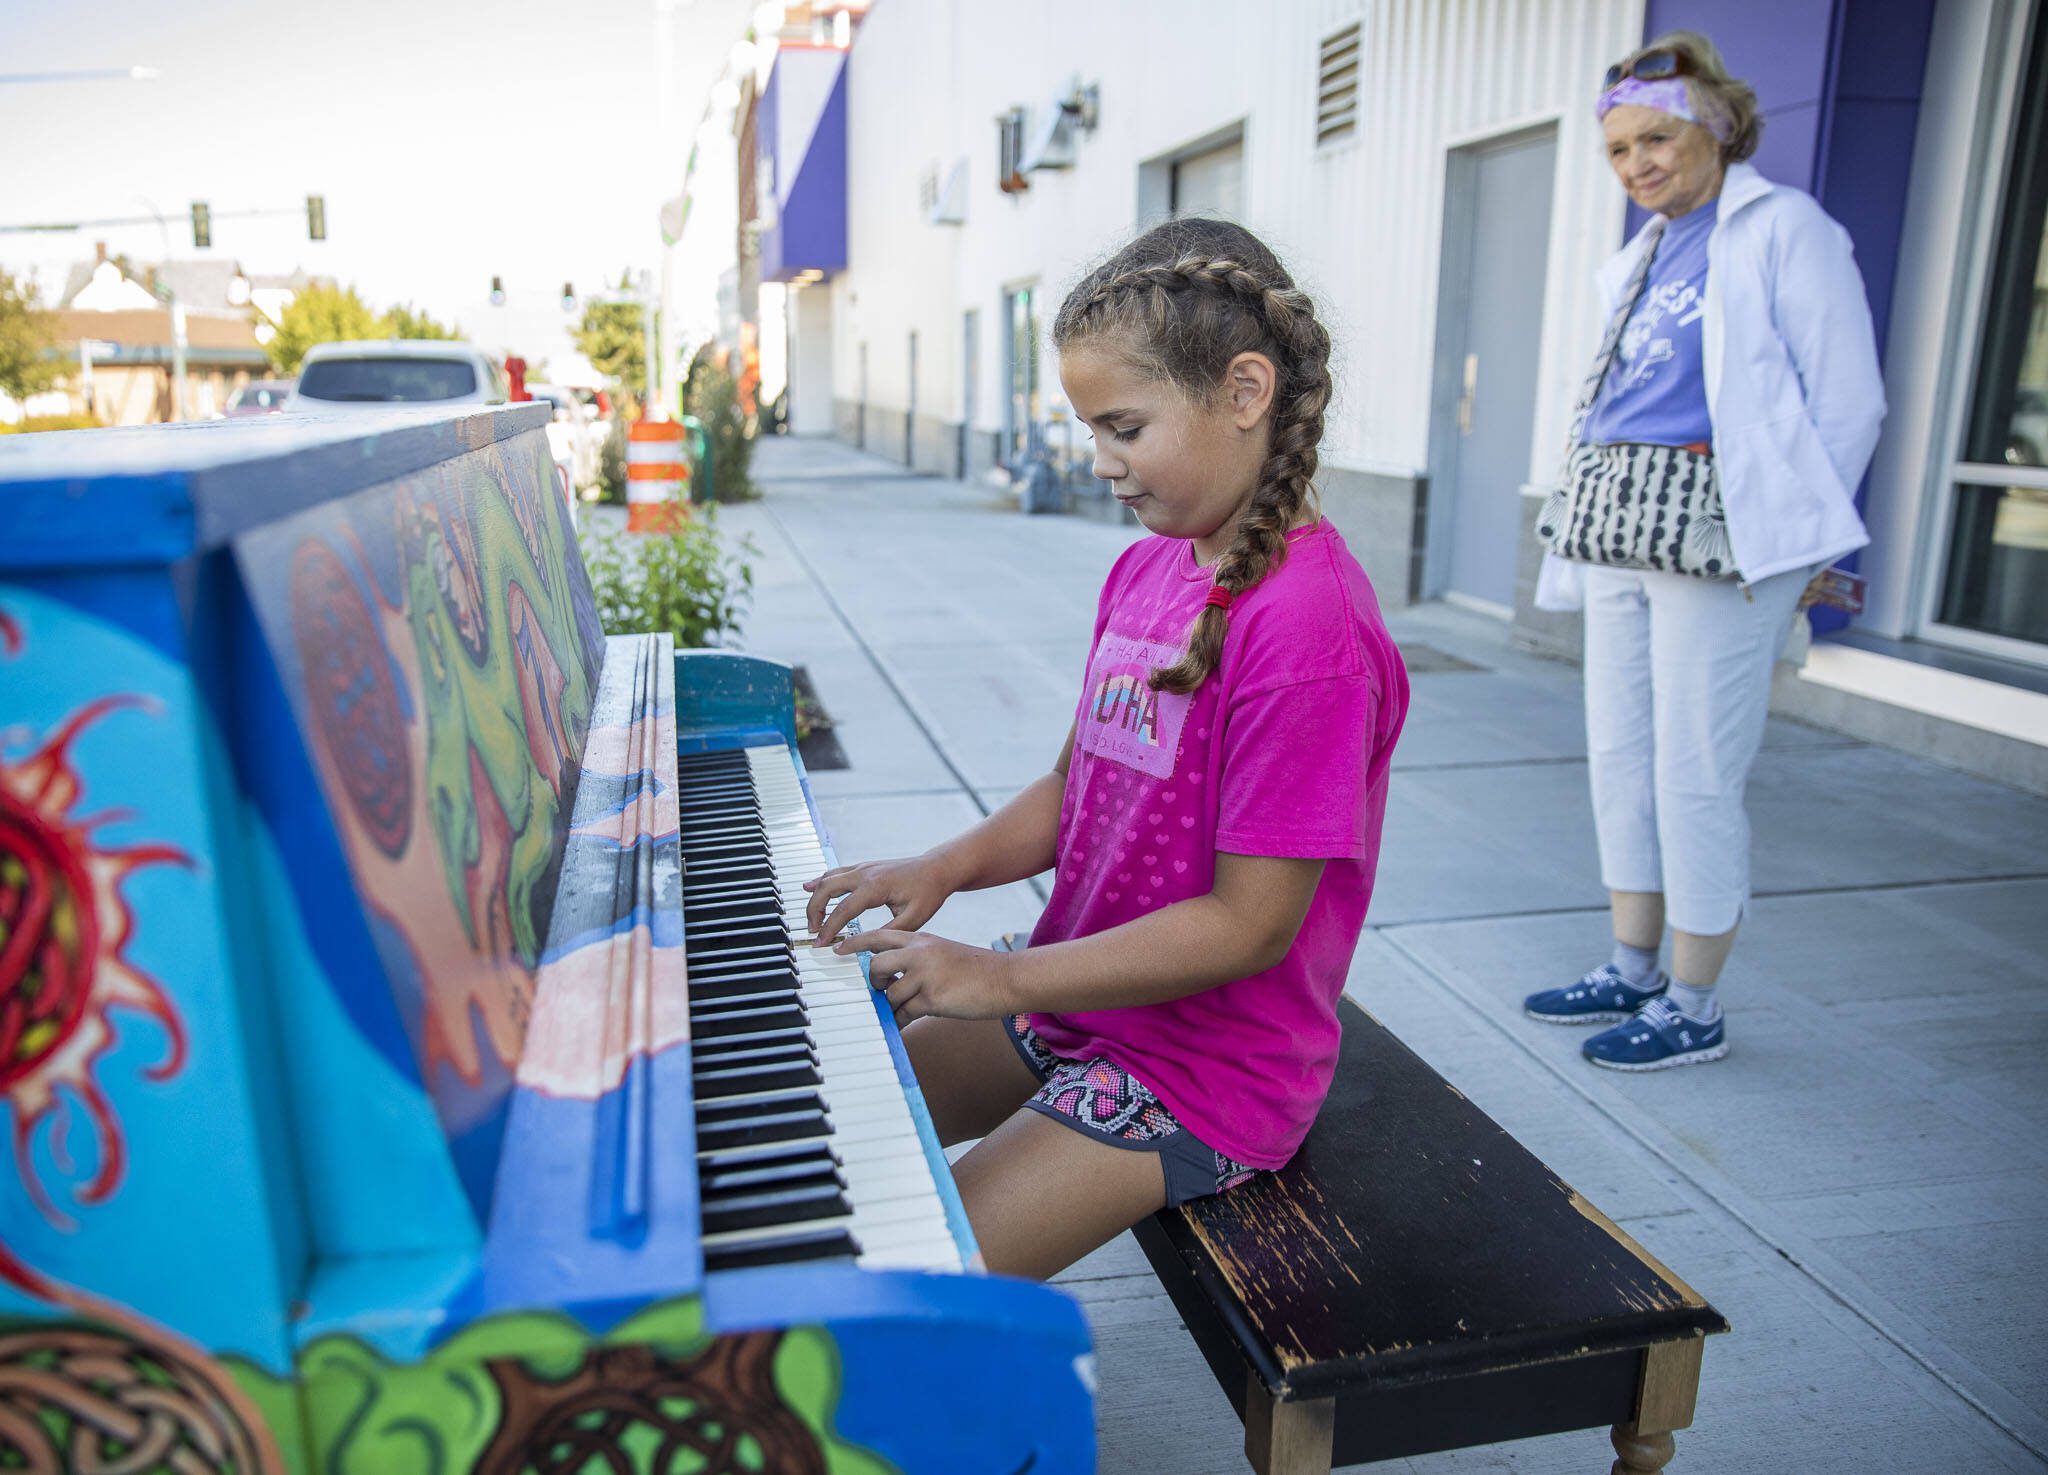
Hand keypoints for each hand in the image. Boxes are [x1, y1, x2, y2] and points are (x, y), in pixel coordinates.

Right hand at [803, 854, 954, 944]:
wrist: (937, 869)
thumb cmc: (928, 892)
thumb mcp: (913, 919)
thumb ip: (888, 933)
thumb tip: (865, 946)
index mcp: (876, 886)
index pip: (844, 909)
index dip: (829, 928)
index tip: (822, 944)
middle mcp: (865, 873)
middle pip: (827, 889)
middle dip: (814, 911)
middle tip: (813, 932)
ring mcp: (863, 867)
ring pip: (828, 878)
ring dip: (816, 898)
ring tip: (811, 919)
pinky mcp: (864, 867)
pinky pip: (835, 873)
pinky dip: (821, 882)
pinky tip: (809, 887)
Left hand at [834, 929, 1016, 1025]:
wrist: (1006, 978)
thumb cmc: (976, 970)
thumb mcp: (943, 954)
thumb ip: (918, 960)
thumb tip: (893, 979)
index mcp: (922, 939)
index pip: (879, 935)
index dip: (855, 943)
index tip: (838, 950)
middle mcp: (920, 952)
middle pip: (876, 964)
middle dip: (873, 981)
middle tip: (883, 989)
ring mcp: (926, 974)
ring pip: (889, 992)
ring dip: (892, 1004)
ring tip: (904, 1008)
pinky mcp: (932, 997)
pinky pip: (904, 1011)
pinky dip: (901, 1019)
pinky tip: (905, 1021)